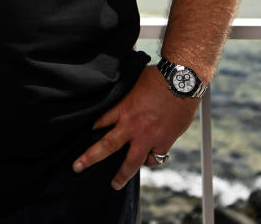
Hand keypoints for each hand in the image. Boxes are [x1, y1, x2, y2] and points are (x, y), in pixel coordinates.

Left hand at [71, 65, 199, 189]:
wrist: (182, 81)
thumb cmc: (158, 77)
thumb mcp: (133, 82)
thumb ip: (125, 95)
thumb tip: (118, 96)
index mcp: (123, 108)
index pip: (99, 122)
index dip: (90, 129)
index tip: (82, 135)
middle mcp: (133, 126)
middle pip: (107, 146)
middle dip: (90, 158)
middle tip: (78, 167)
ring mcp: (148, 137)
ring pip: (132, 162)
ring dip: (123, 175)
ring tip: (116, 184)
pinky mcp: (164, 142)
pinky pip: (155, 158)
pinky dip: (150, 160)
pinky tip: (146, 160)